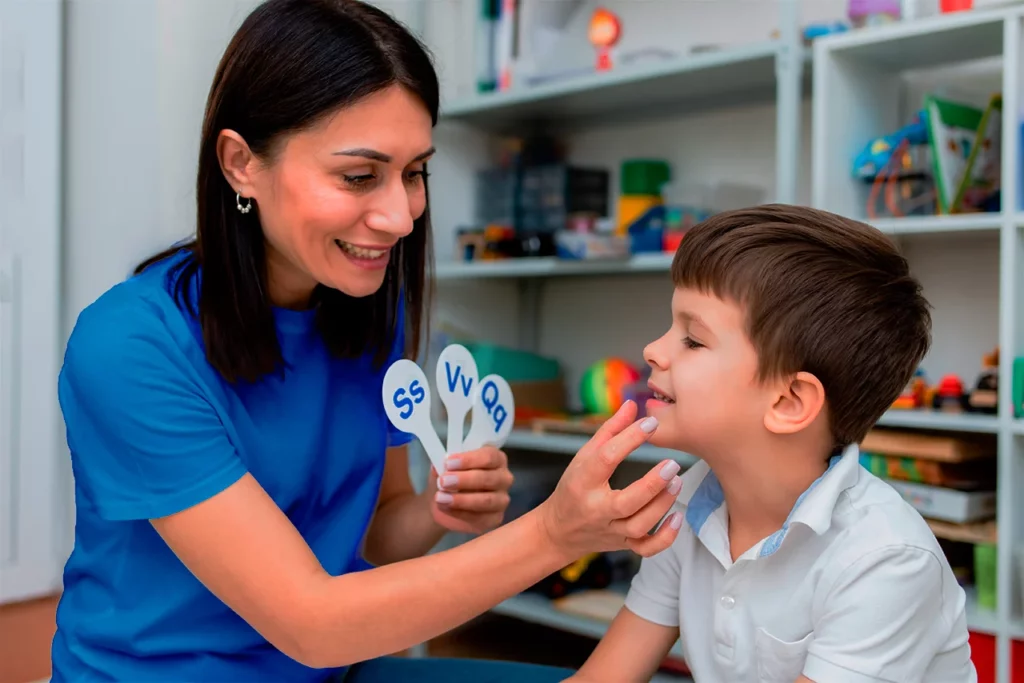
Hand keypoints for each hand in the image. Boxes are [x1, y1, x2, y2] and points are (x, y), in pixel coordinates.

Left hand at [427, 446, 513, 534]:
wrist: (442, 501)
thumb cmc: (448, 477)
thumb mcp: (443, 466)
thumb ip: (443, 463)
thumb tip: (440, 466)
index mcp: (496, 458)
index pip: (489, 456)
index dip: (469, 459)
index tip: (448, 463)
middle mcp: (504, 478)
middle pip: (488, 478)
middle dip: (464, 480)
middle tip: (443, 482)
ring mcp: (502, 499)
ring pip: (486, 500)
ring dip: (462, 499)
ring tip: (441, 497)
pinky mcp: (495, 518)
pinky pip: (480, 517)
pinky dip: (459, 513)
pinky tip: (445, 507)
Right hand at [535, 400, 682, 560]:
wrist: (558, 531)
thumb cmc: (573, 488)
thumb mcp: (583, 457)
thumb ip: (609, 431)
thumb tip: (631, 405)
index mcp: (582, 482)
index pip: (606, 458)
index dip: (629, 438)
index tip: (651, 422)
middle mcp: (595, 510)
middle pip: (626, 502)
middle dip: (652, 484)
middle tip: (672, 464)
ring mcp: (610, 530)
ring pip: (639, 525)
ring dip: (661, 504)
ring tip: (677, 483)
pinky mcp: (622, 545)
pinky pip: (646, 548)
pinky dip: (665, 537)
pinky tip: (678, 517)